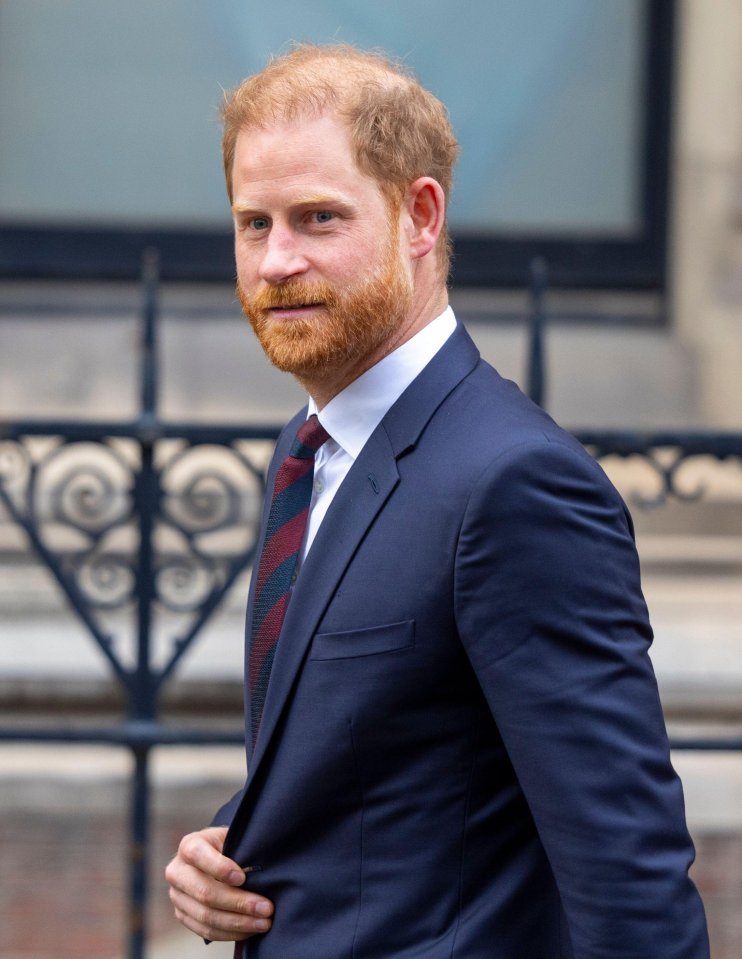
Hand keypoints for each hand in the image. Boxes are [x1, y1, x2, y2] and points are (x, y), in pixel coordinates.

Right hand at [165, 826, 273, 941]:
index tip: (243, 878)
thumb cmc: (228, 846)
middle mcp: (177, 871)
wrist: (214, 857)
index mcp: (189, 845)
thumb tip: (256, 873)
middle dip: (239, 903)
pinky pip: (205, 931)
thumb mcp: (232, 839)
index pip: (197, 855)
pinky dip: (230, 933)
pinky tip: (249, 930)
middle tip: (266, 908)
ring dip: (238, 923)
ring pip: (206, 916)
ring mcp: (177, 896)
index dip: (220, 868)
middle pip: (205, 892)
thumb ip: (239, 851)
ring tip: (263, 923)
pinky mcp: (182, 915)